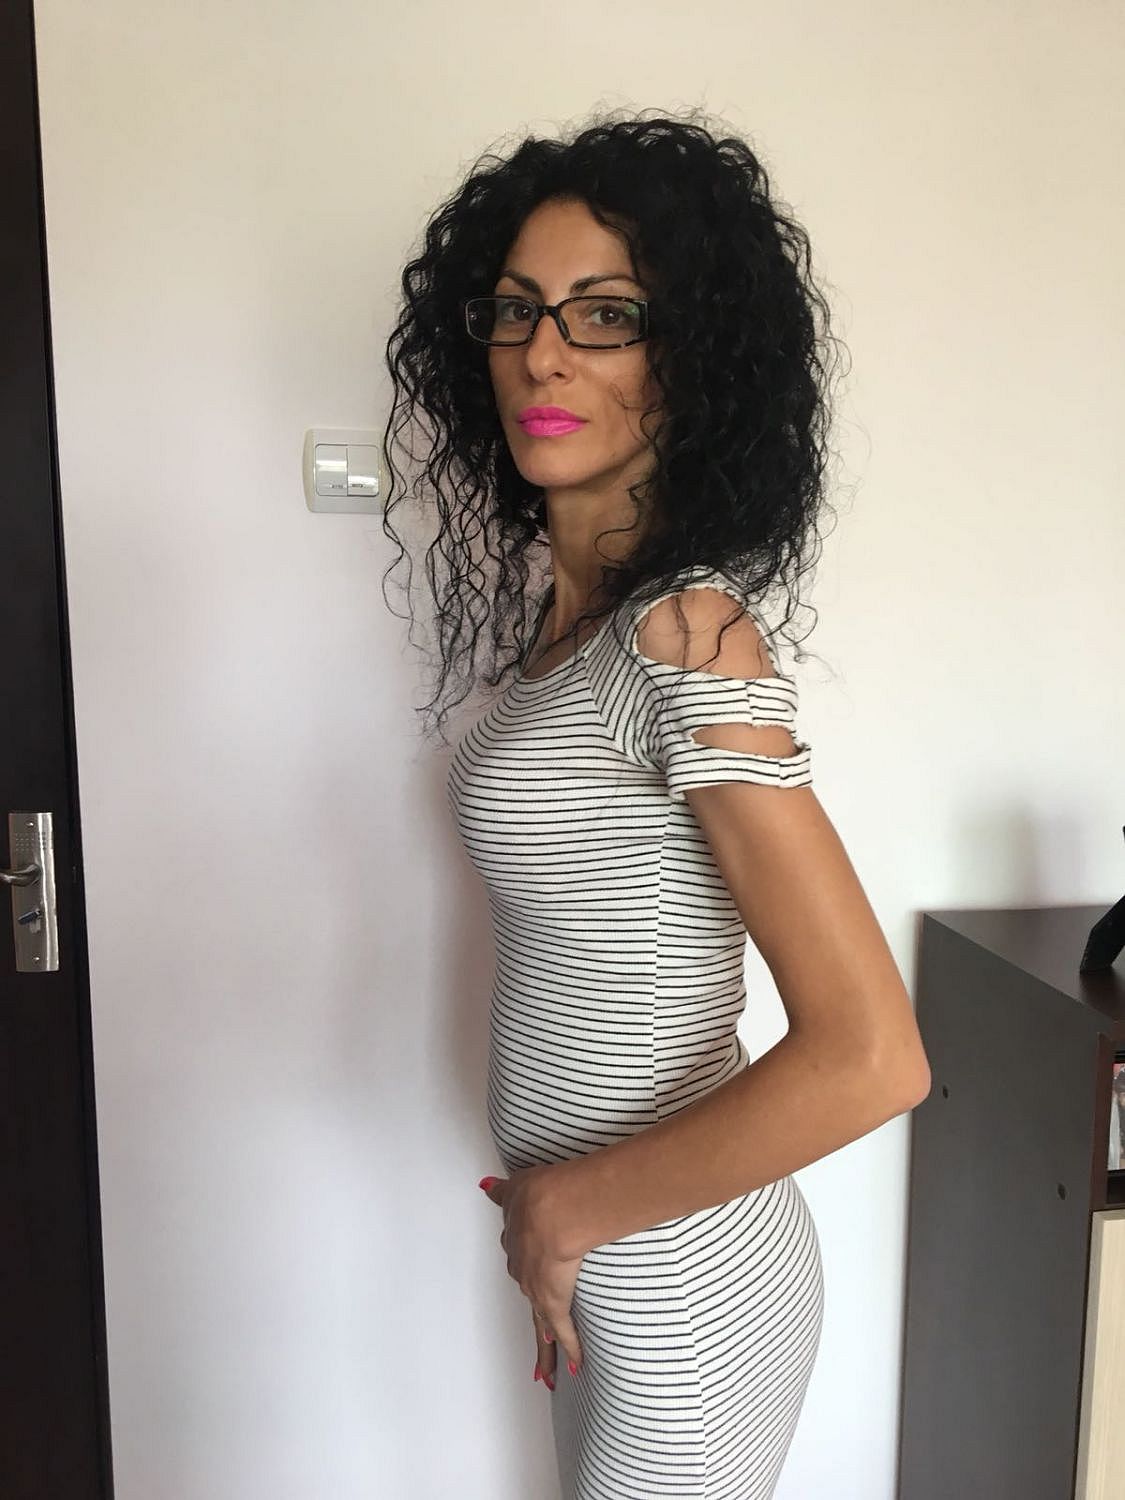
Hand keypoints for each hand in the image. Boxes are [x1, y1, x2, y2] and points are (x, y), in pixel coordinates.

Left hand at [479, 1167, 584, 1388]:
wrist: (551, 1213)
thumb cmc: (537, 1196)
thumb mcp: (515, 1187)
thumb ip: (502, 1191)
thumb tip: (484, 1185)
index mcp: (516, 1244)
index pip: (520, 1257)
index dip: (525, 1263)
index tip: (528, 1268)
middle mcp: (523, 1272)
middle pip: (527, 1294)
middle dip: (534, 1308)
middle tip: (538, 1327)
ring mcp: (537, 1291)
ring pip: (539, 1324)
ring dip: (543, 1347)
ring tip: (544, 1371)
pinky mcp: (555, 1303)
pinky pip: (562, 1333)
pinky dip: (568, 1350)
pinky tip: (574, 1367)